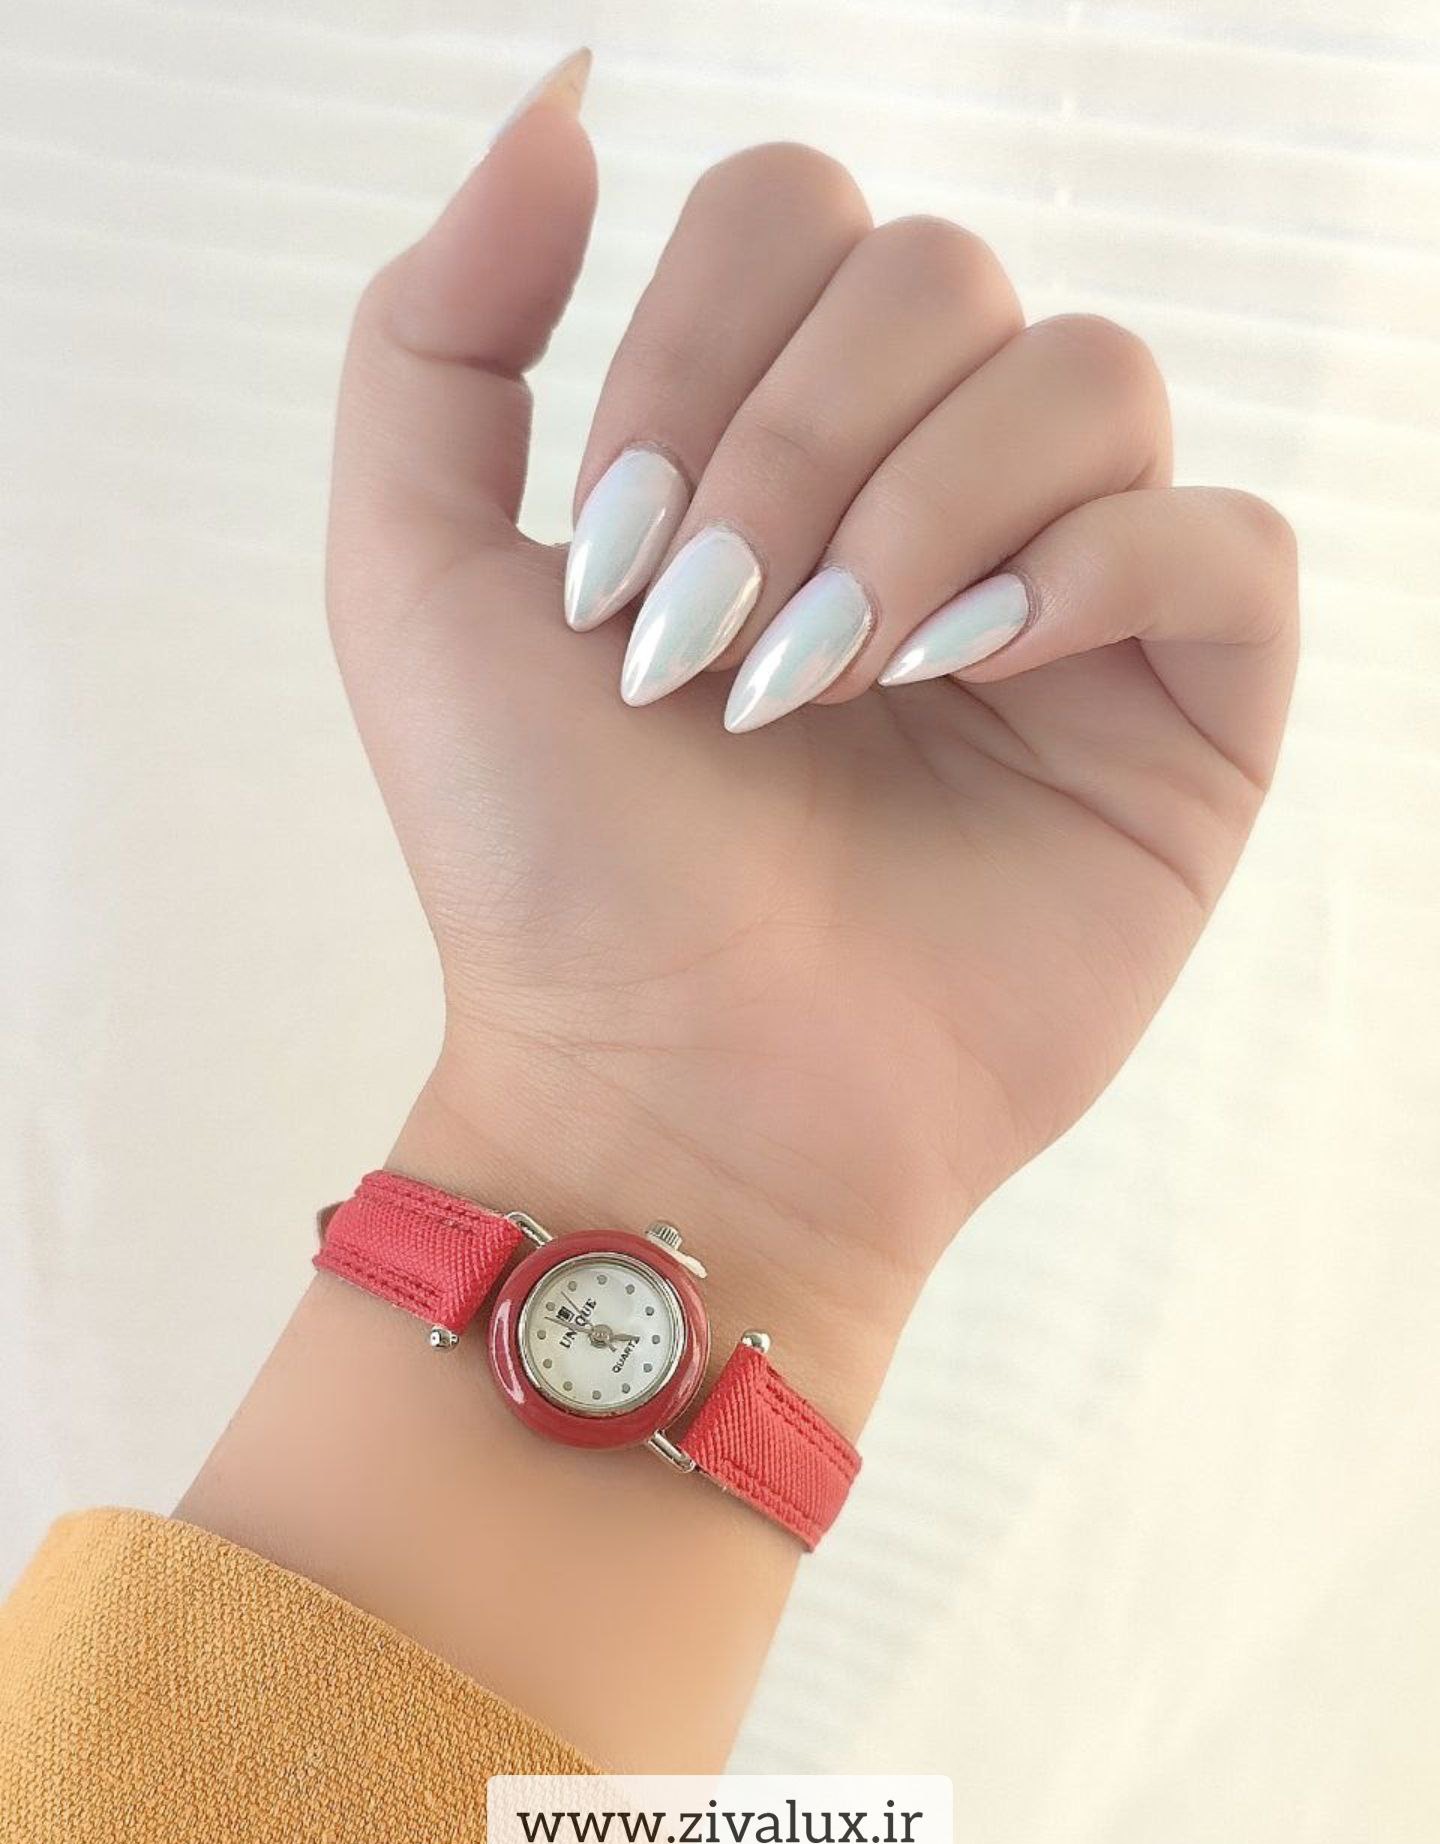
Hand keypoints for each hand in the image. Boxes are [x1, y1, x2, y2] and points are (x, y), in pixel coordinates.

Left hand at [326, 66, 1296, 1425]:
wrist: (666, 1094)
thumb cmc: (546, 865)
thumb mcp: (412, 575)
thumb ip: (440, 327)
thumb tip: (569, 93)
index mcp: (774, 441)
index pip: (800, 217)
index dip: (696, 355)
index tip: (615, 575)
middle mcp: (932, 491)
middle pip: (944, 272)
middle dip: (795, 446)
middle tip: (711, 649)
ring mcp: (1070, 599)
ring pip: (1089, 375)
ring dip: (926, 510)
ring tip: (830, 686)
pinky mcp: (1184, 714)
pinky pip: (1224, 538)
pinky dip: (1099, 569)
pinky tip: (975, 672)